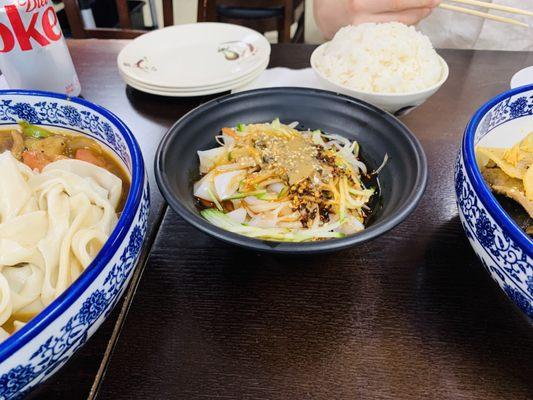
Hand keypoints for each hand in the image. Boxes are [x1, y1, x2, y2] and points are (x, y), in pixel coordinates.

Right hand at [314, 0, 440, 38]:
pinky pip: (392, 33)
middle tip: (436, 1)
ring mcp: (363, 32)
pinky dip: (405, 25)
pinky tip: (413, 18)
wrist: (327, 12)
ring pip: (399, 26)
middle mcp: (360, 16)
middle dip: (422, 6)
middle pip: (401, 14)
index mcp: (361, 1)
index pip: (397, 1)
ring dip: (417, 16)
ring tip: (427, 9)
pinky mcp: (365, 41)